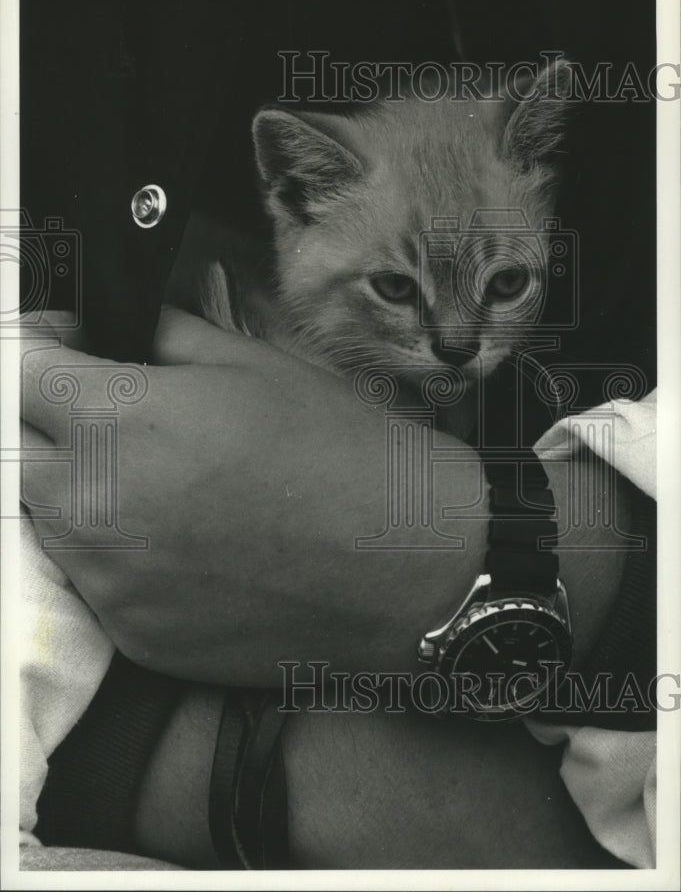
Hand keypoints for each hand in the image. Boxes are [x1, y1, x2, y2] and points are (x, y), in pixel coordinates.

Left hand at [21, 308, 485, 684]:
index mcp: (120, 422)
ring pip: (48, 518)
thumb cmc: (342, 453)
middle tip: (110, 412)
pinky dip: (118, 551)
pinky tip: (182, 536)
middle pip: (16, 450)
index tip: (63, 346)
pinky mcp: (133, 635)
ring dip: (79, 486)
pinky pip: (94, 580)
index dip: (38, 347)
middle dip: (48, 421)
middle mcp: (95, 506)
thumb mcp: (254, 364)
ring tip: (155, 476)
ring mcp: (110, 582)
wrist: (406, 563)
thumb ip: (163, 337)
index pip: (16, 370)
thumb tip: (118, 327)